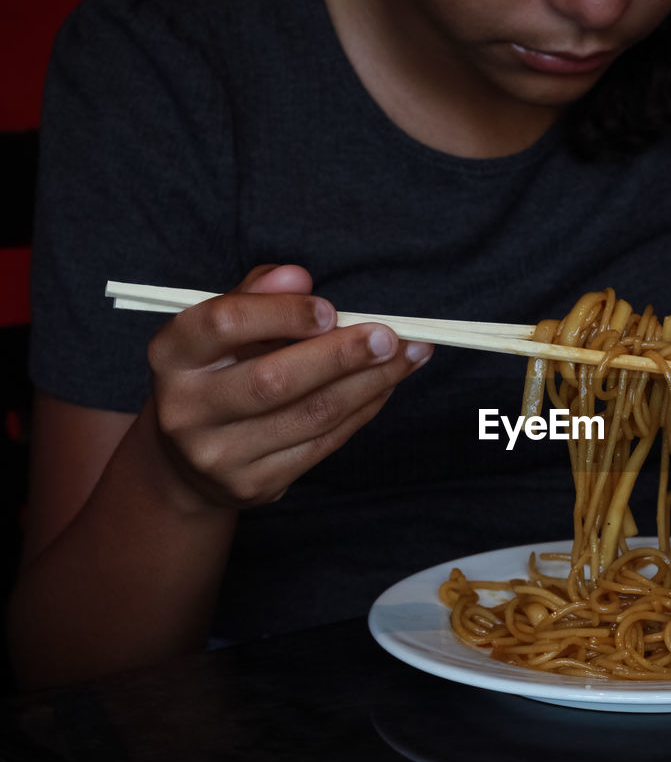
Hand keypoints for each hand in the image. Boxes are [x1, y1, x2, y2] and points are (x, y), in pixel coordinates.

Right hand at [146, 264, 432, 509]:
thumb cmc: (218, 373)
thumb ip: (257, 295)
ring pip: (311, 415)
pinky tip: (385, 387)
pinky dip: (363, 411)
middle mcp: (185, 408)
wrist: (189, 460)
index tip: (331, 309)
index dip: (283, 313)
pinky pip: (323, 444)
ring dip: (370, 383)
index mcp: (171, 354)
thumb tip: (298, 277)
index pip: (225, 323)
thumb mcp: (222, 328)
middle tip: (390, 337)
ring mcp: (218, 454)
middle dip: (342, 355)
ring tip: (408, 356)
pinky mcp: (254, 484)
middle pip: (275, 379)